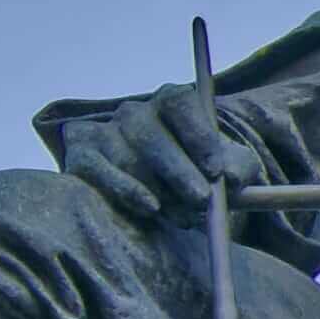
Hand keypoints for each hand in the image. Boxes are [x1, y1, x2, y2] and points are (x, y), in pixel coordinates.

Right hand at [55, 80, 247, 229]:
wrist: (161, 195)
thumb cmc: (199, 175)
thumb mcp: (229, 169)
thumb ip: (237, 169)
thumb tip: (230, 178)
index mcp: (172, 101)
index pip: (180, 104)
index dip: (198, 135)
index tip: (216, 170)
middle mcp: (134, 112)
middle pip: (151, 135)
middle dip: (179, 171)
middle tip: (201, 200)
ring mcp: (104, 132)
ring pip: (129, 159)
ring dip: (159, 191)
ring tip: (184, 217)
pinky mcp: (82, 156)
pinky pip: (99, 172)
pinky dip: (125, 191)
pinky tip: (150, 207)